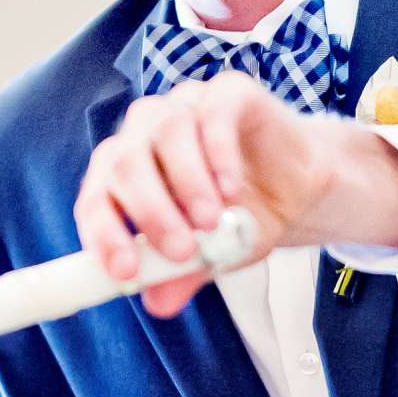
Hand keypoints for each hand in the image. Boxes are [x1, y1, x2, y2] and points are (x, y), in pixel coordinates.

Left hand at [75, 71, 397, 317]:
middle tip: (182, 250)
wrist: (302, 188)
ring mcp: (184, 107)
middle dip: (149, 211)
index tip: (125, 270)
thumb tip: (157, 304)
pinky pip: (211, 111)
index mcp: (125, 176)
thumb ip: (181, 275)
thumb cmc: (242, 218)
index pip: (95, 199)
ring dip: (185, 182)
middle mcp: (144, 135)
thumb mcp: (212, 257)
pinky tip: (232, 189)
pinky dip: (218, 152)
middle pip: (123, 161)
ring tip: (211, 222)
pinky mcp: (226, 92)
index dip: (103, 234)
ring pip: (164, 129)